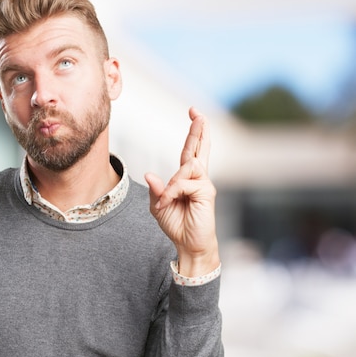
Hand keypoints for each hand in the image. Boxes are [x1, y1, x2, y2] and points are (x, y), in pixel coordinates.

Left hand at [144, 107, 219, 276]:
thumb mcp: (158, 206)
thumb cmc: (176, 224)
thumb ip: (156, 190)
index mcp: (188, 178)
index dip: (194, 133)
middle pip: (199, 148)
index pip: (192, 150)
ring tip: (165, 201)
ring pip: (187, 167)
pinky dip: (172, 193)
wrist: (188, 244)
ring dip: (172, 184)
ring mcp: (204, 184)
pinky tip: (167, 203)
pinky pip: (184, 183)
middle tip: (196, 111)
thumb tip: (150, 174)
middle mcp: (199, 178)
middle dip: (198, 129)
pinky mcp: (207, 193)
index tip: (194, 113)